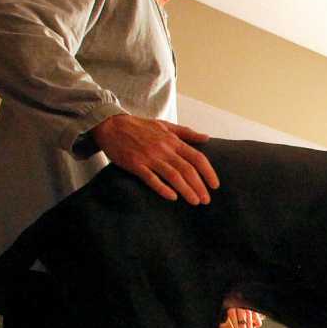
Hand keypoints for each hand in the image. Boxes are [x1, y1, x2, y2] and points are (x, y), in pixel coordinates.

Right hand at [92, 113, 220, 203]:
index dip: (208, 172)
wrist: (111, 125)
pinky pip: (151, 179)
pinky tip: (172, 197)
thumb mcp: (165, 125)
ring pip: (173, 176)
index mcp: (173, 140)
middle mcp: (164, 149)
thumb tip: (206, 138)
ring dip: (186, 190)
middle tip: (206, 200)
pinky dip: (163, 188)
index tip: (215, 185)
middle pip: (187, 170)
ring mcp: (149, 157)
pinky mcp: (135, 164)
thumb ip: (186, 132)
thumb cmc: (140, 126)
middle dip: (199, 186)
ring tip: (195, 202)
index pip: (197, 158)